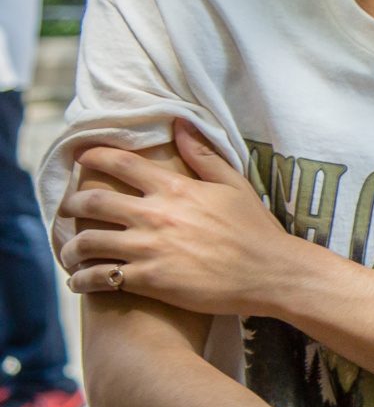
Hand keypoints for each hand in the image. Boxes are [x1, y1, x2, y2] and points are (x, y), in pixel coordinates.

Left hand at [60, 122, 305, 316]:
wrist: (271, 274)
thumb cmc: (256, 230)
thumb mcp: (235, 186)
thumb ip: (203, 155)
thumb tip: (180, 124)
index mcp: (175, 188)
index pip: (120, 163)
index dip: (93, 157)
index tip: (80, 158)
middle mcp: (156, 215)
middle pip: (92, 201)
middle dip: (72, 205)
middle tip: (69, 211)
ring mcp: (150, 249)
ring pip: (88, 242)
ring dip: (71, 248)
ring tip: (71, 253)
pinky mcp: (149, 280)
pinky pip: (101, 278)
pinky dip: (82, 280)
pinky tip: (80, 282)